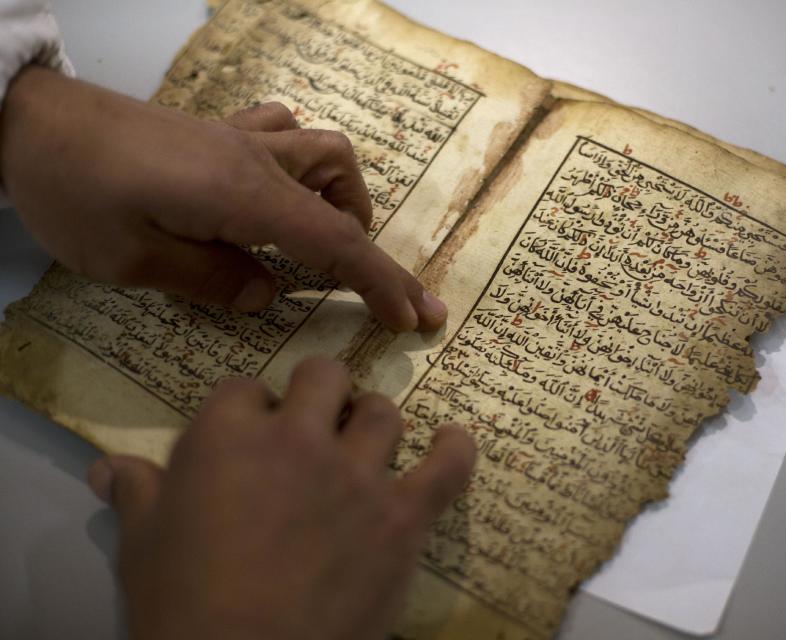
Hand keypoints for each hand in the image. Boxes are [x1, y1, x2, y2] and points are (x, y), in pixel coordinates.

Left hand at [0, 66, 445, 331]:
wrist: (27, 122)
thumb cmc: (75, 194)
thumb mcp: (135, 260)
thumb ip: (212, 279)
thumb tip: (268, 295)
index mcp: (246, 196)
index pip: (336, 243)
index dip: (382, 283)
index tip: (415, 318)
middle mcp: (257, 161)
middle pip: (344, 189)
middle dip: (372, 245)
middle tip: (375, 293)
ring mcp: (239, 139)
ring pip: (323, 151)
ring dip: (342, 198)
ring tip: (325, 241)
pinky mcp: (217, 133)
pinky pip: (282, 133)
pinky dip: (301, 164)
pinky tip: (281, 189)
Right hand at [86, 357, 475, 639]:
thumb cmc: (180, 604)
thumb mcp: (141, 545)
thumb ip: (135, 494)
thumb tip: (106, 468)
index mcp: (229, 435)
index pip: (244, 388)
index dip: (250, 409)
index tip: (251, 433)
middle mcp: (299, 439)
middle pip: (323, 376)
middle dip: (318, 392)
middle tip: (316, 424)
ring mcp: (357, 475)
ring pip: (383, 412)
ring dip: (374, 421)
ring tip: (368, 441)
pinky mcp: (402, 517)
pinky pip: (447, 465)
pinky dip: (456, 449)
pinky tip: (453, 440)